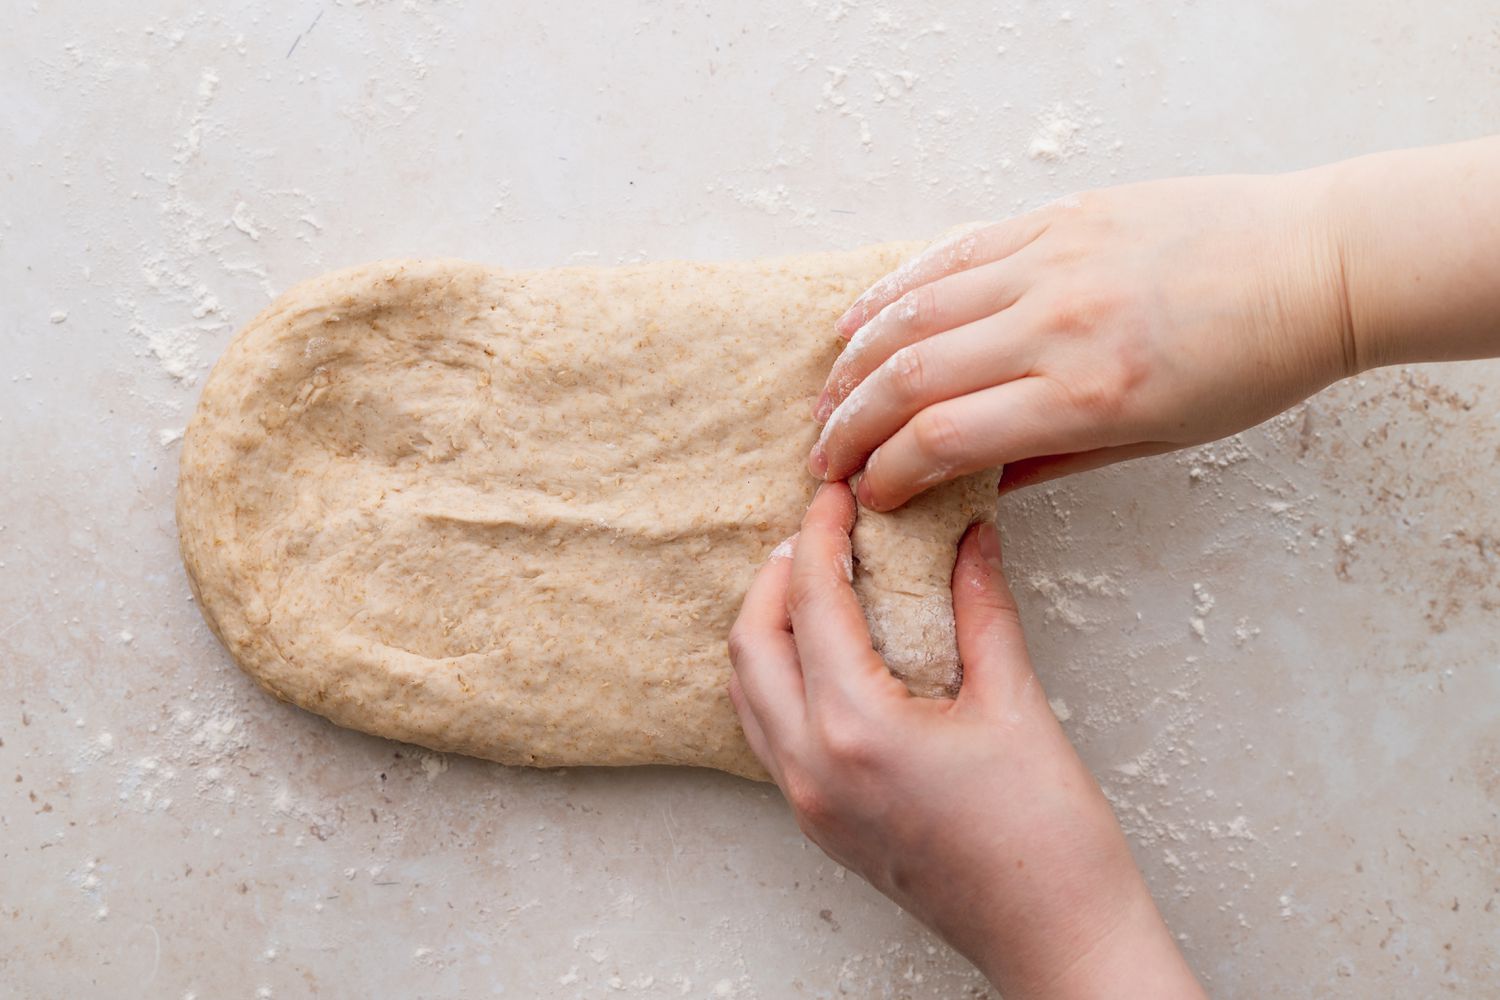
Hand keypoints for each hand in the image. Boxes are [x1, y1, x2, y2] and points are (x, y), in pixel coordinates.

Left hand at [727, 482, 1203, 997]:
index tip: (837, 494)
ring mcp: (807, 802)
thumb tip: (968, 536)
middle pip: (751, 641)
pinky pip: (768, 730)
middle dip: (777, 574)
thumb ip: (979, 607)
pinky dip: (780, 676)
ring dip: (769, 626)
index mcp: (856, 730)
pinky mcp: (819, 822)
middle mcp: (812, 767)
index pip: (810, 601)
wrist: (1058, 942)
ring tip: (819, 583)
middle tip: (822, 532)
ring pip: (747, 690)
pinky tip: (827, 653)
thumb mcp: (1016, 705)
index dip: (819, 534)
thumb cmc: (1049, 842)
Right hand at [807, 170, 1352, 508]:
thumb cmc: (1252, 364)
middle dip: (847, 426)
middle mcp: (1058, 325)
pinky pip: (952, 253)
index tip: (865, 497)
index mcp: (1089, 395)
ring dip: (854, 361)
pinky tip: (859, 320)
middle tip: (821, 459)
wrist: (1315, 264)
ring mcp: (1051, 262)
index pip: (946, 439)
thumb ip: (1055, 460)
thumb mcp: (1159, 439)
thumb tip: (974, 483)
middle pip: (910, 377)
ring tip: (825, 398)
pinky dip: (894, 288)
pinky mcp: (1054, 220)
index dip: (886, 474)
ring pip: (914, 311)